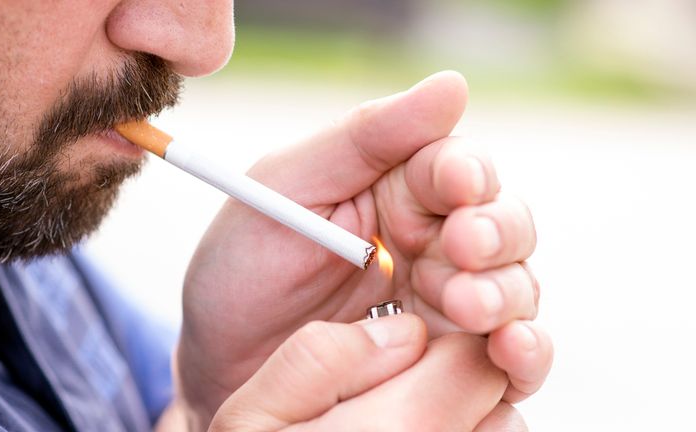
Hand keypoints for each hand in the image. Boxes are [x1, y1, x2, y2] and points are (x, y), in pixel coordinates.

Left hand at [177, 72, 552, 420]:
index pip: (458, 169)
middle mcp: (435, 242)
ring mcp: (449, 301)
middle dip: (493, 233)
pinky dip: (526, 352)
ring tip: (466, 306)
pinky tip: (511, 350)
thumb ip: (367, 136)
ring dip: (504, 293)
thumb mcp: (289, 186)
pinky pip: (510, 356)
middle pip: (504, 225)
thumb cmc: (245, 265)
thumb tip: (452, 85)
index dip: (466, 173)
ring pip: (516, 287)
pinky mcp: (451, 362)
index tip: (457, 184)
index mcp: (399, 190)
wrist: (219, 356)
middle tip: (462, 247)